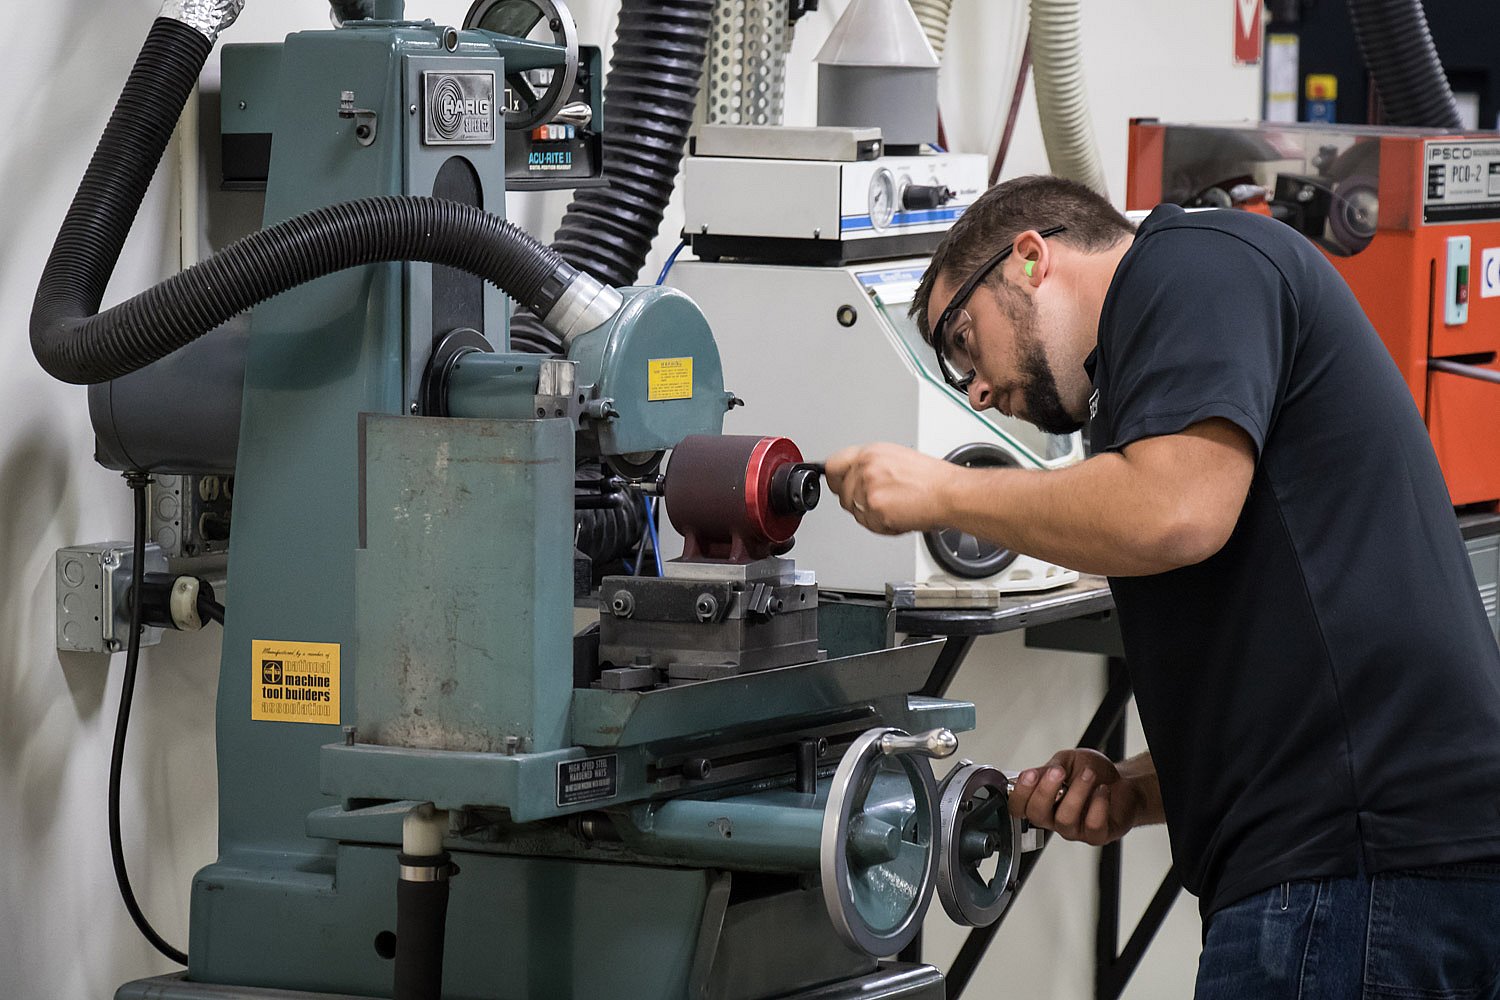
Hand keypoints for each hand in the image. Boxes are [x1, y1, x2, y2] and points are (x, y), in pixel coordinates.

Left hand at [822, 443, 951, 534]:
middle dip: (857, 503)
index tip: (838, 486)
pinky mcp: (875, 509)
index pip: (834, 466)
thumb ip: (871, 467)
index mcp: (871, 453)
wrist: (949, 494)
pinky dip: (883, 527)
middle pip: (842, 494)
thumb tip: (856, 478)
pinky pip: (869, 525)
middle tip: (879, 503)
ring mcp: (868, 489)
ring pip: (856, 512)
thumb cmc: (932, 479)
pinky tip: (900, 516)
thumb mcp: (896, 459)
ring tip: (896, 508)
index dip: (835, 480)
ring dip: (872, 516)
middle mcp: (866, 468)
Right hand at [1007, 748, 1143, 846]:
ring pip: (1065, 820)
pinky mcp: (1096, 835)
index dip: (1019, 794)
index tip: (1030, 775)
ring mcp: (1074, 829)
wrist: (1122, 781)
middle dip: (1046, 791)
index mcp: (1042, 801)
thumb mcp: (1067, 761)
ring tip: (1088, 775)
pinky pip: (1093, 825)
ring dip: (1077, 792)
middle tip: (1059, 772)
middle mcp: (1054, 818)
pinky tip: (1102, 791)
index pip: (1018, 807)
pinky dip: (1099, 804)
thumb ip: (1048, 767)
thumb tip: (1034, 774)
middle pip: (1036, 815)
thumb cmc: (1092, 772)